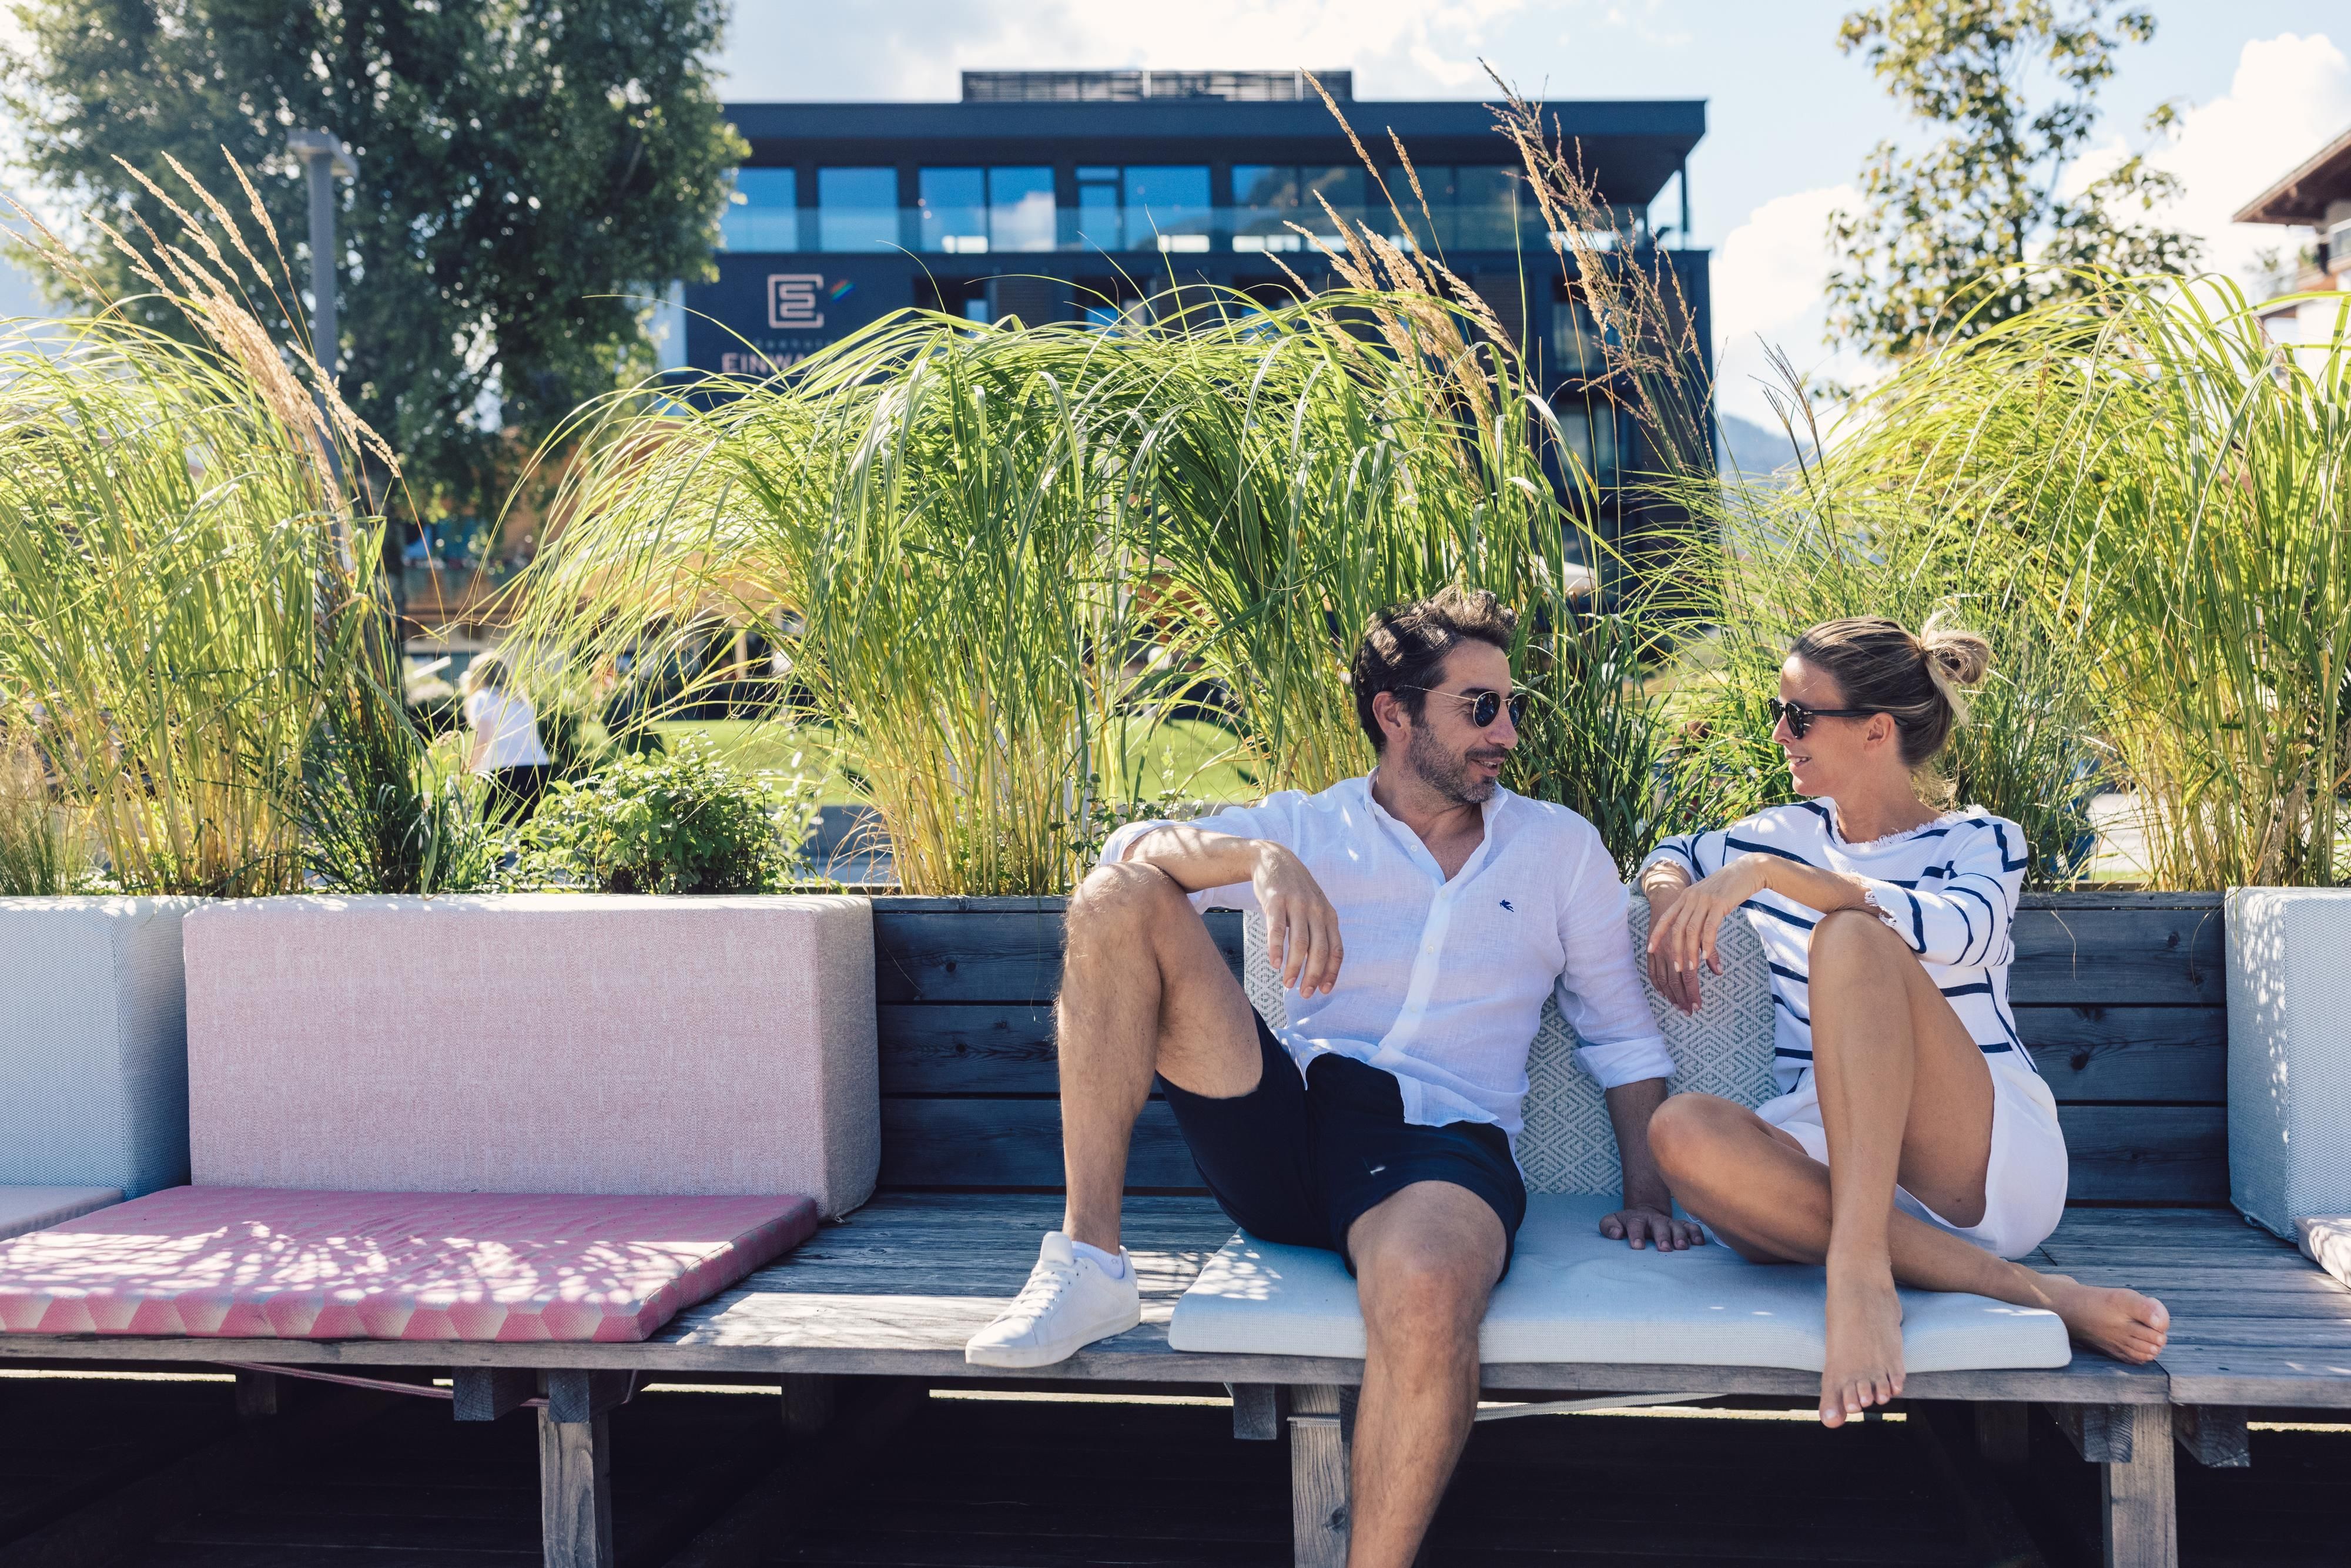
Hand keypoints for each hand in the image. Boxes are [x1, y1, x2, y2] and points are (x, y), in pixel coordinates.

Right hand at [1252, 843, 1343, 995]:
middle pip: (1319, 950)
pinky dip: (1276, 949)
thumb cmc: (1295, 890)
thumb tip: (1320, 966)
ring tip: (1287, 984)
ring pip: (1299, 943)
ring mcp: (1296, 904)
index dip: (1331, 972)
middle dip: (1313, 975)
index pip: (1336, 949)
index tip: (1324, 990)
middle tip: (1305, 994)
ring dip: (1294, 967)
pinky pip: (1277, 930)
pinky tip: (1274, 964)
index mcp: (1328, 915)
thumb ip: (1319, 931)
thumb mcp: (1314, 906)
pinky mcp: (1276, 901)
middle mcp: (1316, 910)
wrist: (1273, 859)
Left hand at [1599, 1205, 1706, 1250]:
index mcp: (1636, 1219)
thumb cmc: (1626, 1224)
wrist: (1644, 1215)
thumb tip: (1616, 1234)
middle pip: (1659, 1225)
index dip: (1636, 1234)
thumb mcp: (1612, 1222)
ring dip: (1681, 1236)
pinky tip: (1699, 1243)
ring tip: (1682, 1247)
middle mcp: (1654, 1220)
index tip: (1637, 1247)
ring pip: (1677, 1226)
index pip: (1635, 1224)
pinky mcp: (1681, 1226)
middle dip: (1662, 1236)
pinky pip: (1691, 1227)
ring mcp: (1669, 1222)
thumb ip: (1608, 1226)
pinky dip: (1696, 1233)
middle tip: (1664, 1249)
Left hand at [1646, 855, 1768, 1013]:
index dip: (1657, 934)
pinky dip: (1707, 943)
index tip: (1650, 950)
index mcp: (1685, 896)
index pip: (1666, 917)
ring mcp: (1705, 900)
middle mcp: (1692, 897)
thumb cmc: (1728, 886)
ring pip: (1692, 930)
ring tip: (1691, 967)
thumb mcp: (1707, 896)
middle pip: (1677, 928)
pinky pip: (1709, 927)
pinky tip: (1706, 956)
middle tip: (1676, 968)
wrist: (1748, 870)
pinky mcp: (1720, 903)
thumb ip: (1698, 911)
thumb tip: (1694, 934)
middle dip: (1675, 950)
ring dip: (1690, 951)